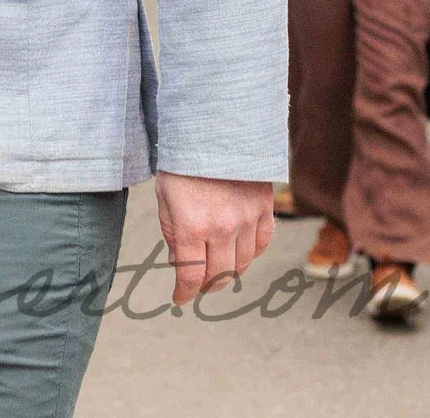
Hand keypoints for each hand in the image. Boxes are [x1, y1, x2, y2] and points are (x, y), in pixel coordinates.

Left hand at [155, 174, 272, 303]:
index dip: (184, 293)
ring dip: (228, 271)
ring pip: (242, 263)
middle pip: (218, 275)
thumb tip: (181, 266)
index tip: (179, 298)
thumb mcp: (165, 199)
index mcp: (192, 227)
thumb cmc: (183, 164)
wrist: (214, 130)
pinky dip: (250, 253)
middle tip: (198, 284)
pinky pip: (261, 243)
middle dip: (205, 285)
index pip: (191, 276)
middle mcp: (222, 228)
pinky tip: (238, 251)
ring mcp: (247, 220)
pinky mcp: (264, 208)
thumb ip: (173, 236)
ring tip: (217, 266)